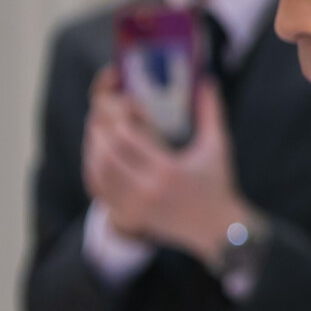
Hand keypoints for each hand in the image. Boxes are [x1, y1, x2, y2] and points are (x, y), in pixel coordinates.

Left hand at [84, 68, 253, 265]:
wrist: (218, 231)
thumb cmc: (218, 186)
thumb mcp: (218, 147)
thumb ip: (211, 112)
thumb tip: (206, 80)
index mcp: (168, 171)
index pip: (126, 138)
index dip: (119, 116)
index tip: (128, 104)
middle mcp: (147, 190)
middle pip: (105, 153)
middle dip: (99, 128)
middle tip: (104, 112)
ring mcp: (135, 206)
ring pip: (96, 172)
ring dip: (92, 147)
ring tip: (99, 130)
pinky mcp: (129, 216)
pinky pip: (98, 191)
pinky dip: (92, 169)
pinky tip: (97, 155)